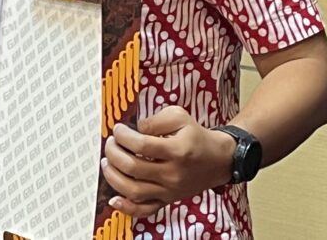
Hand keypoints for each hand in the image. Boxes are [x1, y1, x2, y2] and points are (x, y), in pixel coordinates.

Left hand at [101, 105, 235, 217]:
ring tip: (107, 162)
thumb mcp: (180, 116)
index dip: (123, 136)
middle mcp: (173, 174)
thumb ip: (155, 119)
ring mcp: (170, 191)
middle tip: (110, 143)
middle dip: (114, 153)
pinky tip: (114, 198)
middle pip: (133, 168)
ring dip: (113, 176)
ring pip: (134, 191)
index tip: (118, 129)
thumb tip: (136, 129)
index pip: (141, 146)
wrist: (219, 160)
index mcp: (177, 151)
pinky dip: (127, 208)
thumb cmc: (196, 137)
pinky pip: (145, 210)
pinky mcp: (168, 200)